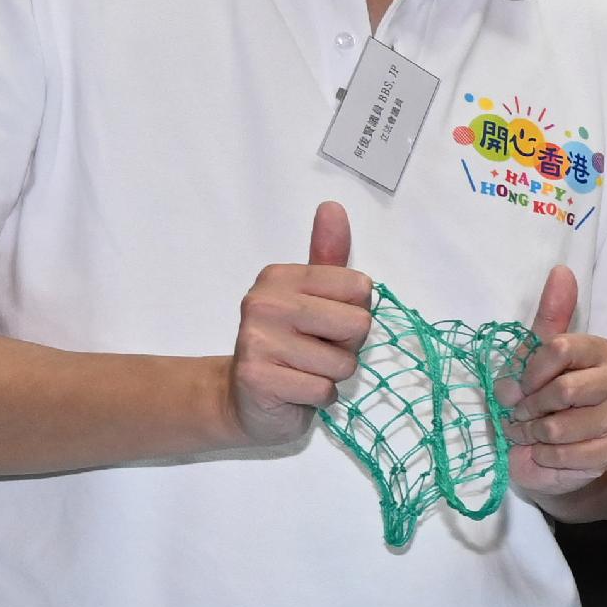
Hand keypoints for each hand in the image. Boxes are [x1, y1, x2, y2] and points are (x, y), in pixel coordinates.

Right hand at [228, 200, 374, 447]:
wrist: (246, 400)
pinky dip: (318, 398)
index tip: (326, 323)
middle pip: (358, 324)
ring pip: (343, 363)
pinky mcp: (259, 379)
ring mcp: (257, 340)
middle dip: (347, 347)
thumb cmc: (291, 345)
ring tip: (303, 371)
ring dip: (331, 376)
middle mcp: (264, 302)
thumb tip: (332, 207)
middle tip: (315, 351)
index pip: (360, 287)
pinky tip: (295, 391)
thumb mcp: (313, 297)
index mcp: (281, 276)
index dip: (354, 312)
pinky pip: (324, 390)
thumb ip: (328, 256)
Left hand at [503, 266, 606, 500]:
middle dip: (530, 407)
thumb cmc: (542, 395)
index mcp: (598, 350)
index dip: (529, 372)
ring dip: (533, 434)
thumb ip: (549, 316)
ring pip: (561, 427)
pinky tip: (546, 451)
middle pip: (562, 390)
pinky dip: (545, 457)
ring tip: (532, 433)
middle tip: (521, 414)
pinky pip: (566, 456)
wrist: (555, 447)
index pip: (559, 348)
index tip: (520, 386)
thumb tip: (562, 271)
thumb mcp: (535, 355)